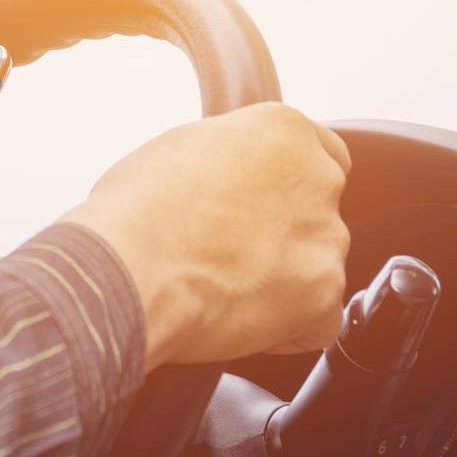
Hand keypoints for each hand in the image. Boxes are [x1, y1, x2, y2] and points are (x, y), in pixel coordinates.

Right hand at [63, 103, 351, 371]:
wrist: (129, 269)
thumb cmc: (134, 210)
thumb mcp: (179, 151)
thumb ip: (226, 160)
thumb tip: (228, 181)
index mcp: (283, 130)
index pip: (321, 151)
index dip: (287, 182)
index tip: (261, 202)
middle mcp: (318, 178)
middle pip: (316, 211)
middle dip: (281, 232)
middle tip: (227, 249)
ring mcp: (326, 240)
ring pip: (315, 265)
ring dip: (281, 279)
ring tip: (219, 287)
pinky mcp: (323, 298)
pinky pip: (318, 319)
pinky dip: (288, 326)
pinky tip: (238, 319)